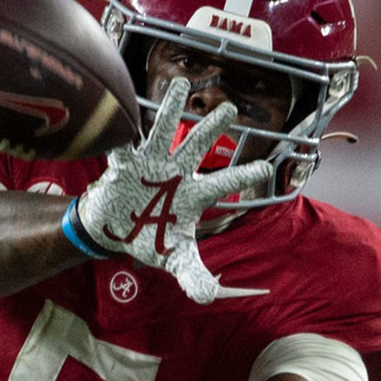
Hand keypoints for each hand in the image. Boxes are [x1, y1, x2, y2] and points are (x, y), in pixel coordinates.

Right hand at [76, 76, 272, 303]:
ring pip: (164, 131)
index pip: (224, 184)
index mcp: (194, 195)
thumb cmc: (149, 237)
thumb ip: (192, 275)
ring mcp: (151, 164)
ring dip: (170, 108)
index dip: (244, 175)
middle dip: (213, 128)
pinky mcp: (124, 164)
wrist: (113, 230)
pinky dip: (122, 133)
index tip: (266, 166)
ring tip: (179, 83)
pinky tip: (123, 114)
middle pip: (198, 146)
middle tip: (230, 109)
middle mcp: (176, 173)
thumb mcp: (174, 259)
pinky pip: (123, 145)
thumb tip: (206, 297)